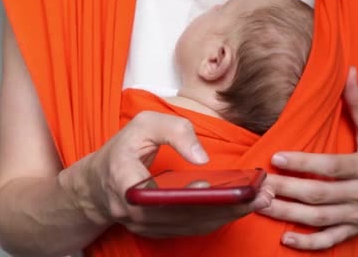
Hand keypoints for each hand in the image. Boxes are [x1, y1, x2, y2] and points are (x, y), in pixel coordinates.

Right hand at [69, 111, 273, 237]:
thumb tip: (202, 157)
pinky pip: (190, 228)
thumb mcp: (143, 124)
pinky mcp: (158, 231)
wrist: (98, 184)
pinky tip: (241, 207)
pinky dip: (217, 219)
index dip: (183, 195)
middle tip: (258, 194)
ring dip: (228, 214)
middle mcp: (133, 210)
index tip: (210, 187)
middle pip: (183, 214)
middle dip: (224, 206)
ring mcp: (145, 226)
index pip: (153, 193)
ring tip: (259, 199)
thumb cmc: (123, 150)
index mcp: (123, 179)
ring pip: (190, 225)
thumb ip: (173, 130)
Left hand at [258, 68, 357, 249]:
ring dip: (288, 215)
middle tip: (259, 184)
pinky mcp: (353, 229)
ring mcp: (357, 215)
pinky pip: (330, 240)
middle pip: (319, 194)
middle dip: (287, 190)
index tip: (277, 158)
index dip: (303, 164)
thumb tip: (348, 71)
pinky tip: (285, 239)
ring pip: (319, 219)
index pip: (330, 166)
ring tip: (261, 206)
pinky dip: (308, 243)